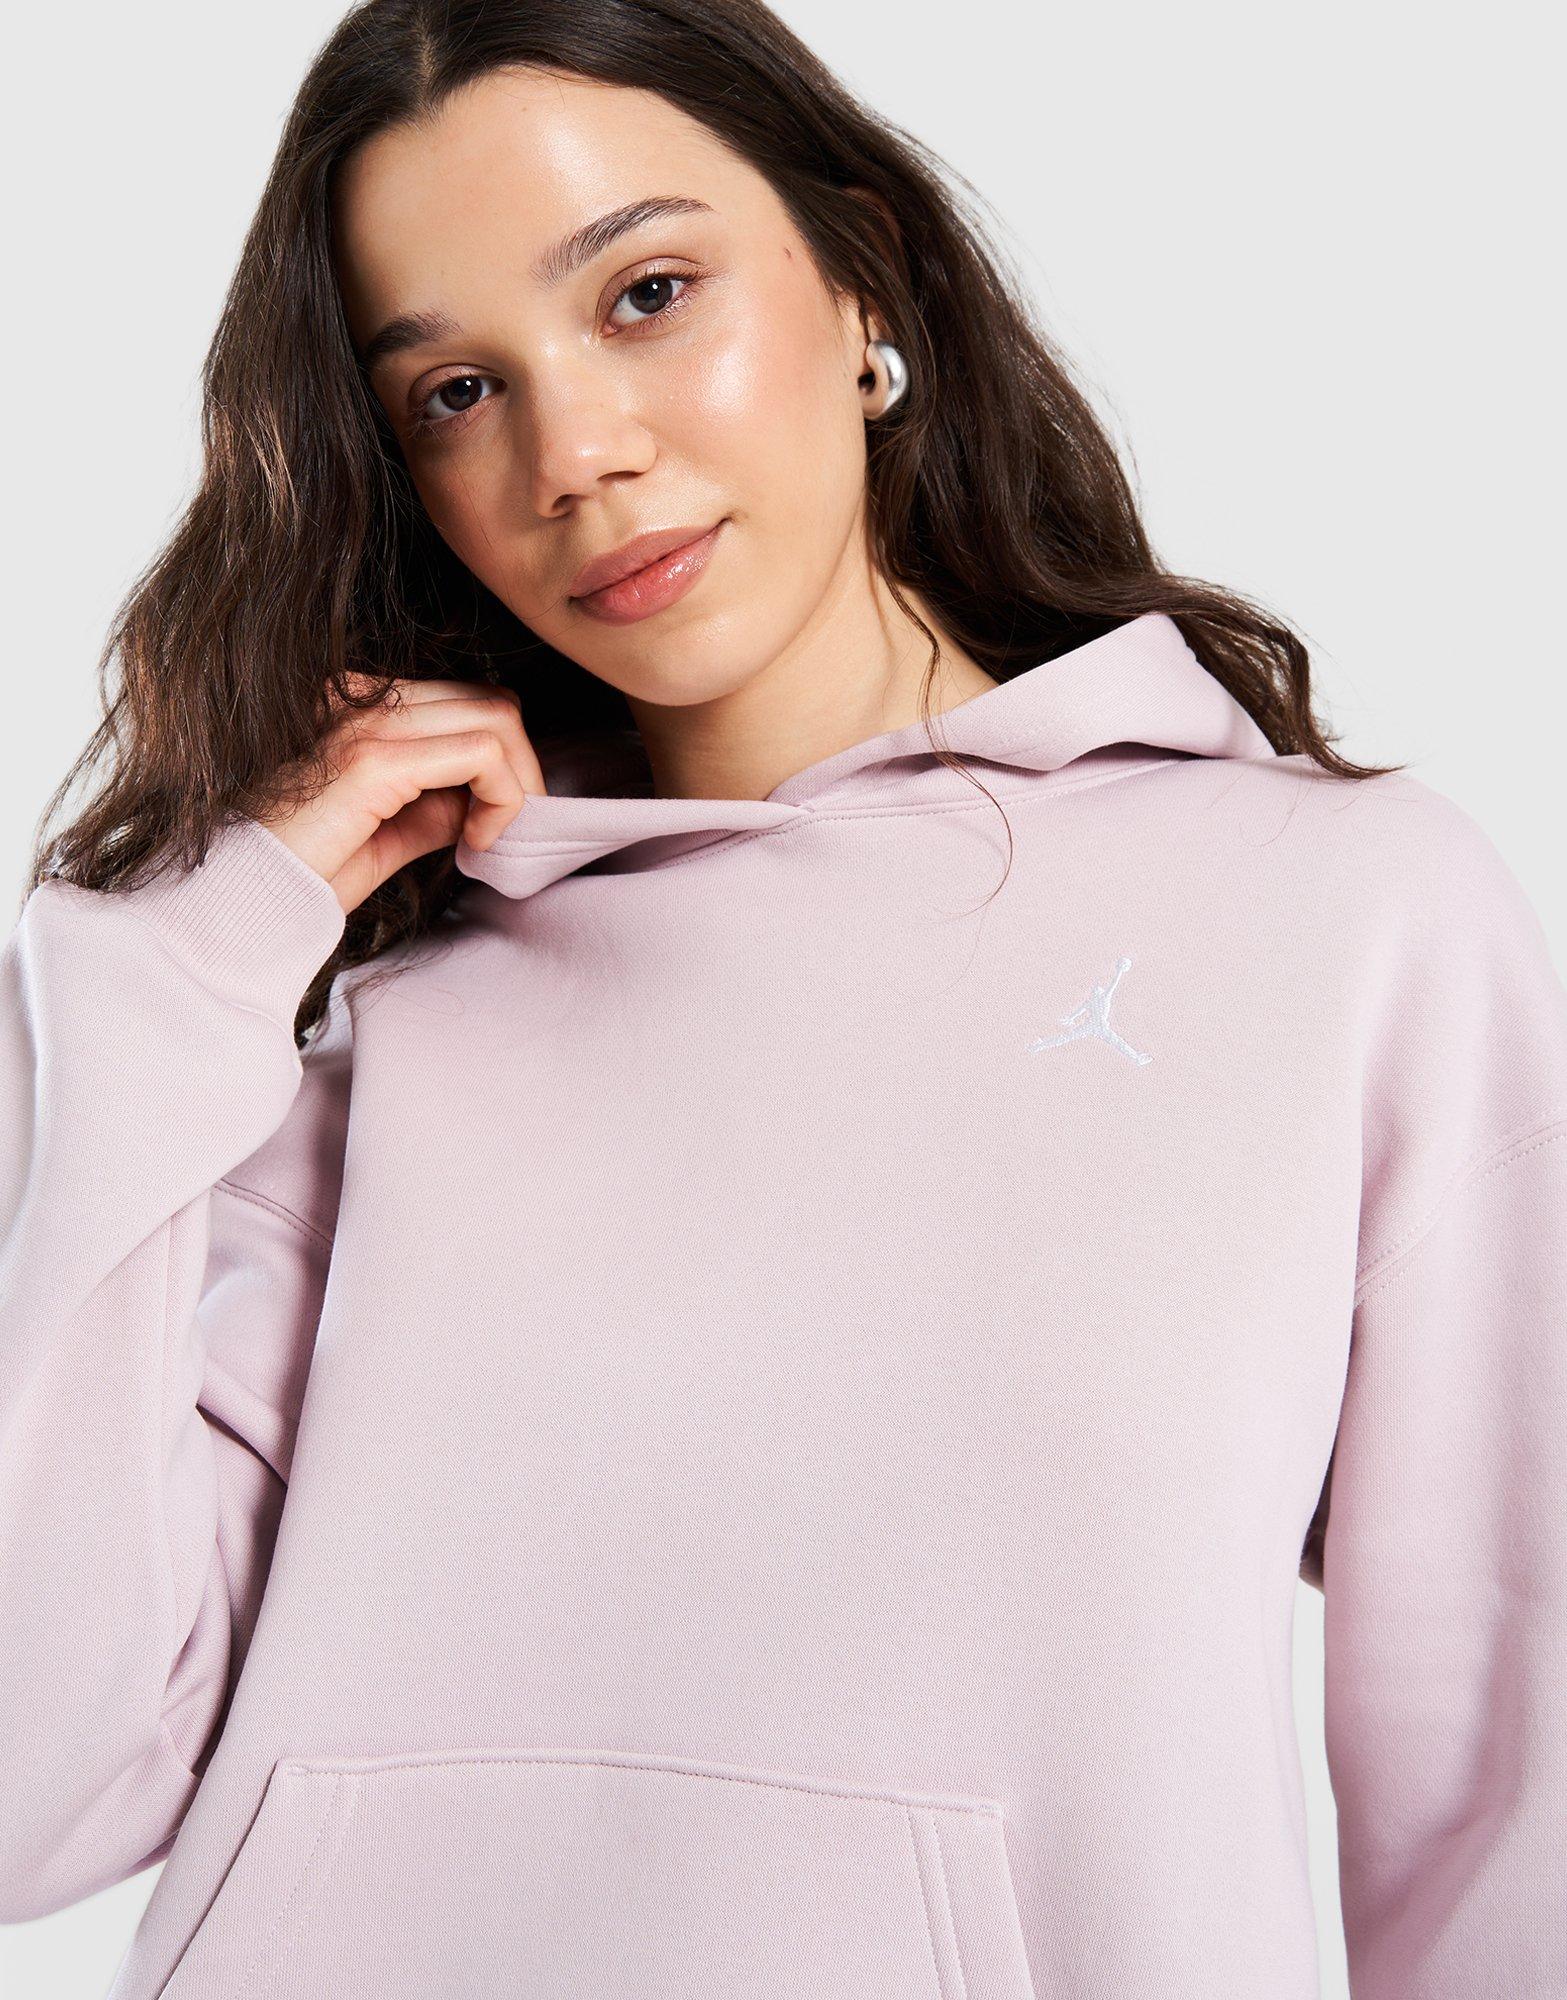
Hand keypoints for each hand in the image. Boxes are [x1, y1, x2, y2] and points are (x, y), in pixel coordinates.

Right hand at [257, 674, 545, 915]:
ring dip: (517, 786)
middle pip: (490, 703)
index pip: (465, 702)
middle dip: (521, 771)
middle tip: (505, 832)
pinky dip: (502, 800)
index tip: (489, 824)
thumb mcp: (384, 834)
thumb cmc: (298, 874)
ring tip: (489, 838)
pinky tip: (476, 842)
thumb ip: (431, 809)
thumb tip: (482, 803)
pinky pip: (482, 756)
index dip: (501, 762)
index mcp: (356, 703)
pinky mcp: (373, 760)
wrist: (237, 901)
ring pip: (497, 720)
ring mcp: (365, 722)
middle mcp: (360, 697)